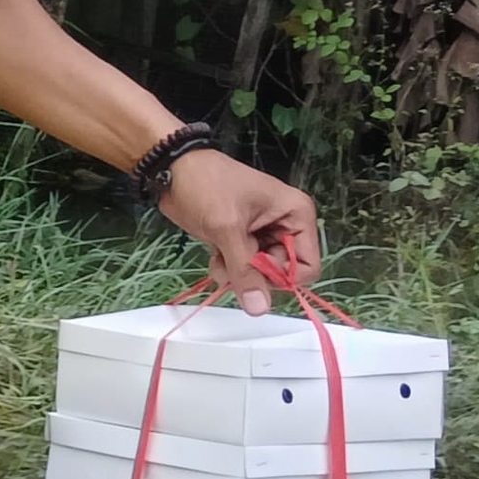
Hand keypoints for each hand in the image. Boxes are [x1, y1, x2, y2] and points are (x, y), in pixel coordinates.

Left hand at [162, 149, 322, 312]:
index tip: (253, 270)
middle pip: (282, 273)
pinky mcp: (242, 242)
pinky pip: (243, 270)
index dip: (281, 276)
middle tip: (230, 260)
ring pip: (260, 275)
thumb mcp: (227, 227)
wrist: (172, 170)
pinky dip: (228, 269)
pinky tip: (215, 254)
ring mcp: (263, 235)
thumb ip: (245, 269)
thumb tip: (259, 308)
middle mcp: (286, 227)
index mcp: (296, 215)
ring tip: (219, 255)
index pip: (306, 267)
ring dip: (237, 273)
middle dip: (254, 274)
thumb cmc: (206, 186)